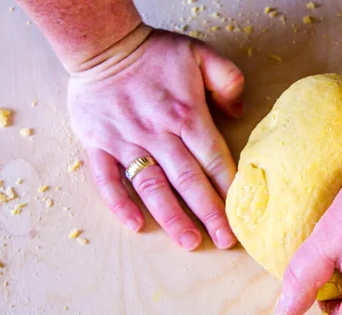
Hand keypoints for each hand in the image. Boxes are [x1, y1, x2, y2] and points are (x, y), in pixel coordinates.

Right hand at [67, 27, 244, 249]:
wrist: (104, 45)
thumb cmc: (155, 53)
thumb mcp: (200, 54)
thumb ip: (227, 79)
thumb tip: (239, 111)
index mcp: (187, 115)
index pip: (214, 160)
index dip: (229, 190)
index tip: (242, 215)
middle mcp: (159, 133)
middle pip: (189, 180)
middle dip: (209, 213)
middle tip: (225, 241)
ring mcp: (126, 141)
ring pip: (152, 186)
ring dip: (171, 216)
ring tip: (189, 242)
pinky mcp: (98, 145)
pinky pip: (107, 179)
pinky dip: (119, 203)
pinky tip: (136, 225)